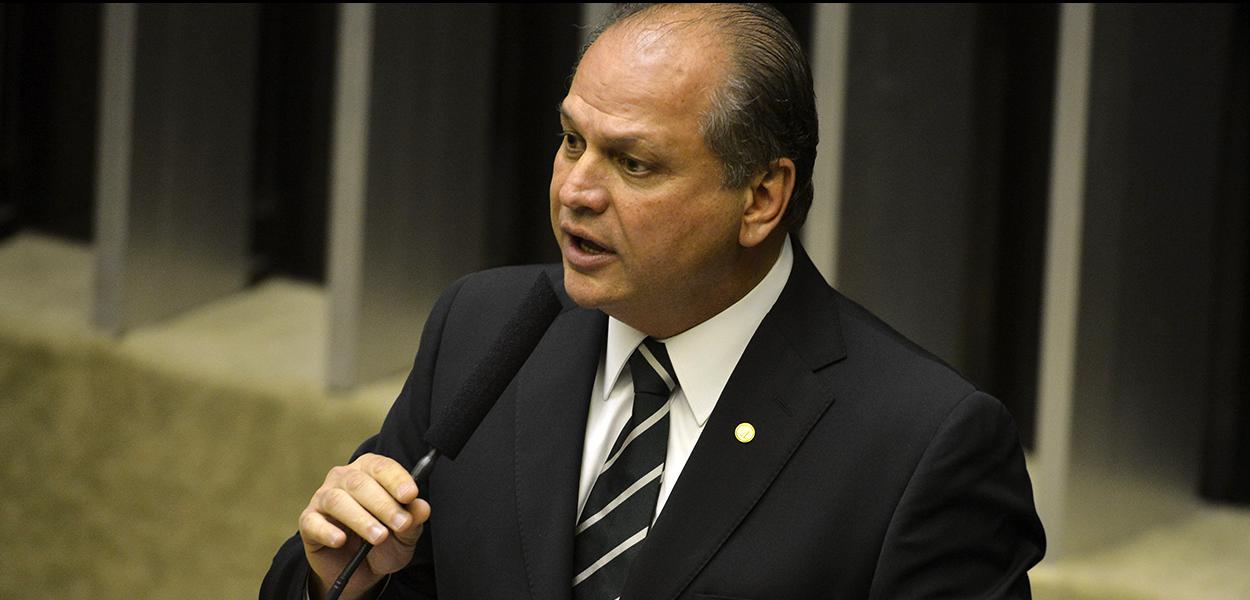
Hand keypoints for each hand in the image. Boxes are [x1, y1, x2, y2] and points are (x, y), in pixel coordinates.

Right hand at [299, 453, 430, 599]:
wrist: (361, 571)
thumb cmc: (384, 542)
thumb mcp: (405, 534)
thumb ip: (413, 520)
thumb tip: (422, 507)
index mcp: (370, 472)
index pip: (381, 467)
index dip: (397, 479)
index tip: (410, 495)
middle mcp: (344, 478)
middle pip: (360, 483)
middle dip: (383, 504)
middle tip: (400, 524)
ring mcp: (323, 498)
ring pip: (337, 500)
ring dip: (361, 518)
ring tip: (379, 536)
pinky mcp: (309, 521)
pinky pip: (313, 522)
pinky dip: (327, 531)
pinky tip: (340, 540)